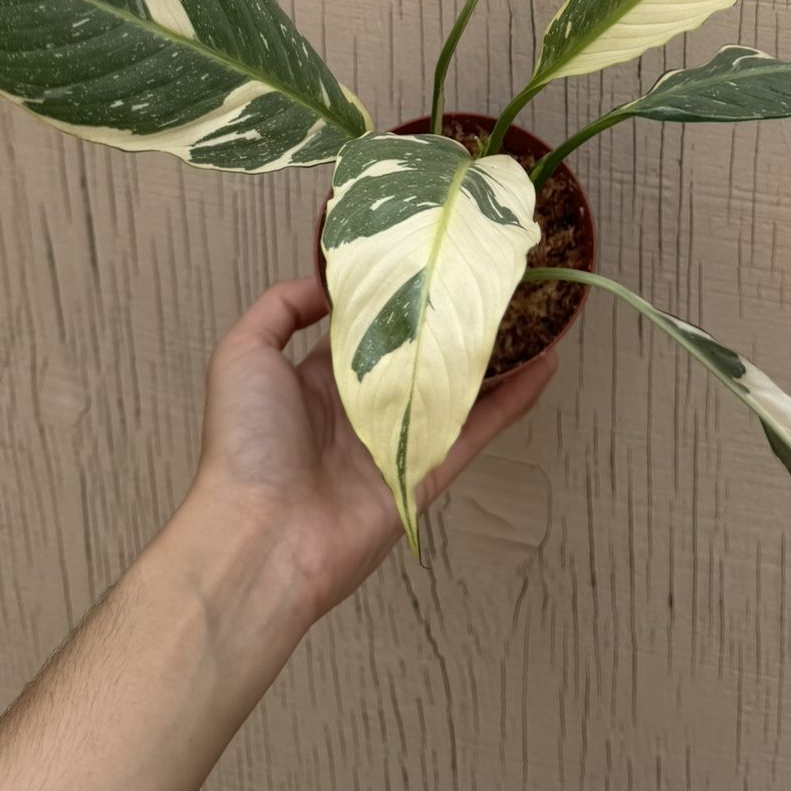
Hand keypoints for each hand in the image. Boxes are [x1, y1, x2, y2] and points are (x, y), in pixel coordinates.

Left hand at [182, 276, 555, 627]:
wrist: (261, 535)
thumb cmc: (245, 442)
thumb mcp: (243, 353)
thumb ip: (281, 307)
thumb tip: (333, 285)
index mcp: (316, 378)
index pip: (366, 326)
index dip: (395, 294)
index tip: (428, 255)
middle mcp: (362, 405)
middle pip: (418, 354)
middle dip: (449, 319)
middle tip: (489, 277)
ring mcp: (398, 439)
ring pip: (455, 388)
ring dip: (493, 355)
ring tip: (533, 312)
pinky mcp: (428, 472)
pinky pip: (477, 429)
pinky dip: (513, 399)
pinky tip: (546, 364)